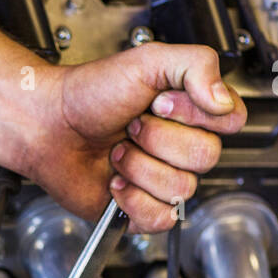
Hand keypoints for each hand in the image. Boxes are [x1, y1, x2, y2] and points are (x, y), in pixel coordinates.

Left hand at [21, 43, 245, 231]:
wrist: (47, 125)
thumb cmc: (89, 92)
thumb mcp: (147, 60)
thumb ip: (197, 65)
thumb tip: (223, 100)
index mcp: (191, 110)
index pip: (230, 120)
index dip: (192, 114)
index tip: (157, 102)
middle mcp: (182, 145)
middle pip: (206, 156)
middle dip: (158, 139)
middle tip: (130, 126)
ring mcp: (163, 177)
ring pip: (182, 188)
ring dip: (139, 166)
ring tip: (116, 151)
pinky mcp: (143, 207)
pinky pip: (162, 216)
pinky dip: (133, 199)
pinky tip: (115, 181)